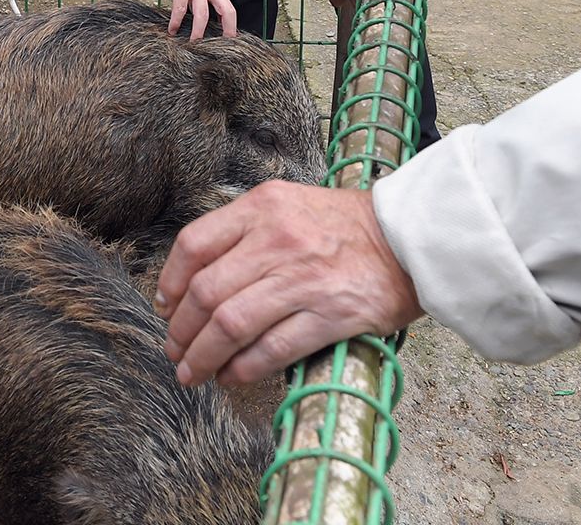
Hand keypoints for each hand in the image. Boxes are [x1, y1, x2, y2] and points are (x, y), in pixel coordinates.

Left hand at [154, 181, 423, 386]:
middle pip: (207, 293)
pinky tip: (233, 376)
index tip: (166, 306)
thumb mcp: (290, 206)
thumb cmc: (348, 226)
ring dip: (204, 357)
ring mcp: (304, 278)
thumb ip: (245, 233)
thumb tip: (195, 282)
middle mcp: (278, 239)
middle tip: (176, 351)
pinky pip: (272, 349)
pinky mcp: (331, 314)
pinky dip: (243, 368)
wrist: (413, 236)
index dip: (171, 283)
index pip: (194, 245)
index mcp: (264, 207)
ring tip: (194, 372)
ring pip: (231, 325)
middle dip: (182, 331)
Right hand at [156, 0, 237, 39]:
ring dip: (198, 32)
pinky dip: (175, 21)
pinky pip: (180, 7)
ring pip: (203, 14)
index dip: (231, 26)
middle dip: (228, 31)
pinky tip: (171, 30)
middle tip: (222, 49)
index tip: (228, 41)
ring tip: (193, 45)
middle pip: (227, 12)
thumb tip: (206, 10)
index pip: (229, 9)